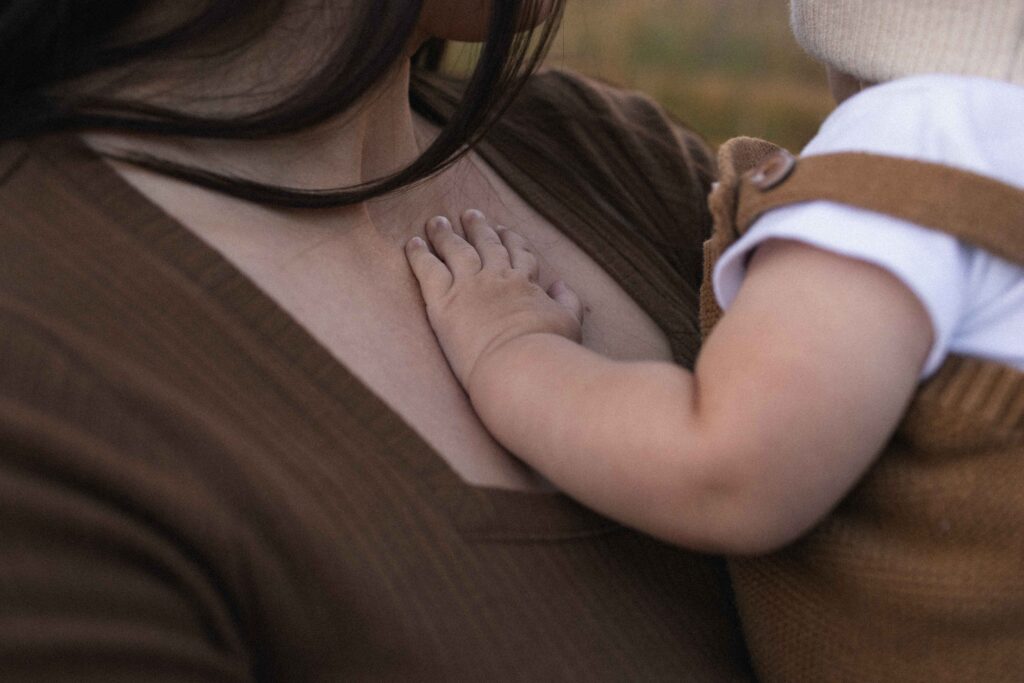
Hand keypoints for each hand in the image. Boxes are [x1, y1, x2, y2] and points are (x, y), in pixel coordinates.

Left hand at [405, 209, 583, 388]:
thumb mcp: (569, 322)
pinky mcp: (444, 302)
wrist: (519, 364)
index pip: (518, 253)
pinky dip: (418, 254)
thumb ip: (568, 300)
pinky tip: (412, 243)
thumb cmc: (549, 350)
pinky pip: (427, 270)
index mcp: (525, 283)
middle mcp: (496, 278)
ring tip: (436, 221)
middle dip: (477, 228)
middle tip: (469, 214)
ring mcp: (469, 287)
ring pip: (455, 250)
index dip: (510, 239)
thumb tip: (560, 284)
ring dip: (445, 234)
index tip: (503, 229)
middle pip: (485, 245)